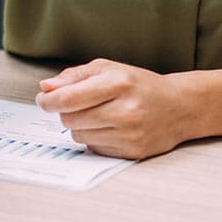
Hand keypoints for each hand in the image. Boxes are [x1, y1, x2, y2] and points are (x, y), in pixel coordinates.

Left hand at [36, 58, 183, 159]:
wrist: (178, 107)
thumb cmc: (140, 85)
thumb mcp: (109, 68)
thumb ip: (74, 77)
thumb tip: (47, 87)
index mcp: (117, 83)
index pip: (69, 98)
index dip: (49, 101)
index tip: (43, 100)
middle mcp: (124, 110)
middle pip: (70, 118)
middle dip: (64, 112)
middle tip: (73, 104)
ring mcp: (129, 134)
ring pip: (79, 135)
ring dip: (79, 125)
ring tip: (96, 114)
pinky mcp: (132, 152)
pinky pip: (94, 149)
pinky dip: (93, 138)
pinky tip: (107, 127)